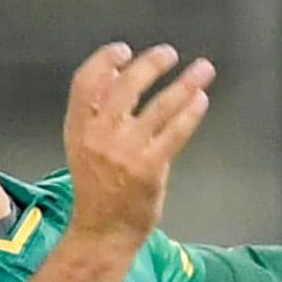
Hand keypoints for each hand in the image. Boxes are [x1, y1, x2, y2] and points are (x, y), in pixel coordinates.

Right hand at [62, 42, 213, 246]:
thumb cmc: (98, 188)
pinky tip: (201, 100)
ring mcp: (125, 152)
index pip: (85, 82)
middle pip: (126, 87)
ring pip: (159, 106)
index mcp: (78, 129)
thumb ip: (97, 112)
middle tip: (168, 53)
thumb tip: (119, 74)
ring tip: (203, 69)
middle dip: (151, 65)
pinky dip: (191, 111)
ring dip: (185, 83)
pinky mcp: (150, 168)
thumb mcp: (84, 146)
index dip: (105, 60)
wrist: (103, 232)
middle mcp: (99, 137)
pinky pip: (176, 131)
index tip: (124, 50)